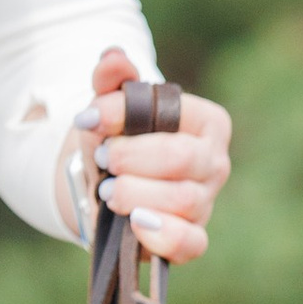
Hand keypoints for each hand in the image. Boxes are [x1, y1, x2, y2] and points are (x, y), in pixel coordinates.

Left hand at [64, 46, 231, 262]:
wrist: (106, 185)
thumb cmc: (117, 140)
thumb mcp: (109, 108)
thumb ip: (111, 81)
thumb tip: (113, 59)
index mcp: (206, 122)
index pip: (173, 114)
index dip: (124, 116)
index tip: (88, 119)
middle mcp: (214, 162)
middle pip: (181, 159)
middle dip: (132, 159)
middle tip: (104, 160)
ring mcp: (205, 203)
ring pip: (182, 200)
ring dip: (135, 194)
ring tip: (107, 191)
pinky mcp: (192, 238)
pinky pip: (192, 243)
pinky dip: (165, 235)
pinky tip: (136, 223)